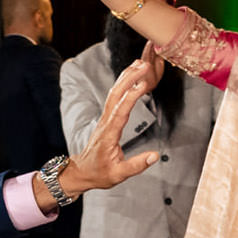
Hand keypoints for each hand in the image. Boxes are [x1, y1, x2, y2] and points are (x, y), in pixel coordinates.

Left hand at [48, 57, 164, 202]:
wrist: (82, 171)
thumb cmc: (99, 173)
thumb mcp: (118, 174)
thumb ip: (136, 165)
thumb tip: (154, 156)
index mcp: (109, 134)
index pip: (121, 111)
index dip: (132, 96)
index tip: (143, 84)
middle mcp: (105, 122)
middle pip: (116, 95)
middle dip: (129, 78)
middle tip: (144, 65)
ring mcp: (104, 118)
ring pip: (114, 93)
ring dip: (126, 77)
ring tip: (139, 63)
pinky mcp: (106, 117)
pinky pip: (115, 97)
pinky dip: (123, 84)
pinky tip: (131, 76)